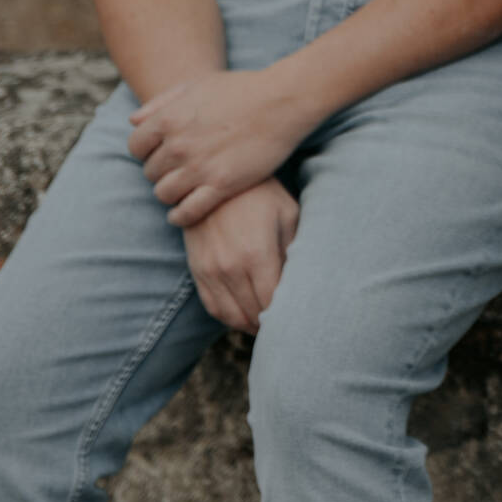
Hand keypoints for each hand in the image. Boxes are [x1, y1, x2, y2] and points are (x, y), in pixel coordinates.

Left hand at [129, 67, 310, 225]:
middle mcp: (178, 146)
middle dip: (161, 172)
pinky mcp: (221, 185)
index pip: (135, 148)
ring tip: (183, 190)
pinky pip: (187, 212)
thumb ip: (161, 102)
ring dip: (170, 194)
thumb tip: (133, 122)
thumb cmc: (241, 88)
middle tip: (178, 171)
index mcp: (168, 120)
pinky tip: (183, 213)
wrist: (281, 101)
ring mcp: (199, 168)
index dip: (146, 152)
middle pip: (150, 173)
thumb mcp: (196, 85)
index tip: (161, 153)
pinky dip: (180, 216)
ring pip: (164, 194)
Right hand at [184, 179, 300, 333]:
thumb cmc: (260, 193)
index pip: (272, 303)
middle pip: (253, 313)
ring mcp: (210, 270)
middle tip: (288, 325)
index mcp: (257, 254)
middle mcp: (231, 267)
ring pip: (232, 316)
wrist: (214, 176)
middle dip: (271, 323)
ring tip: (268, 325)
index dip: (286, 316)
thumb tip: (303, 281)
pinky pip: (213, 306)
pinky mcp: (197, 269)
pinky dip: (229, 317)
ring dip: (251, 325)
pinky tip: (246, 315)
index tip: (298, 317)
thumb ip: (295, 249)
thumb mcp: (287, 213)